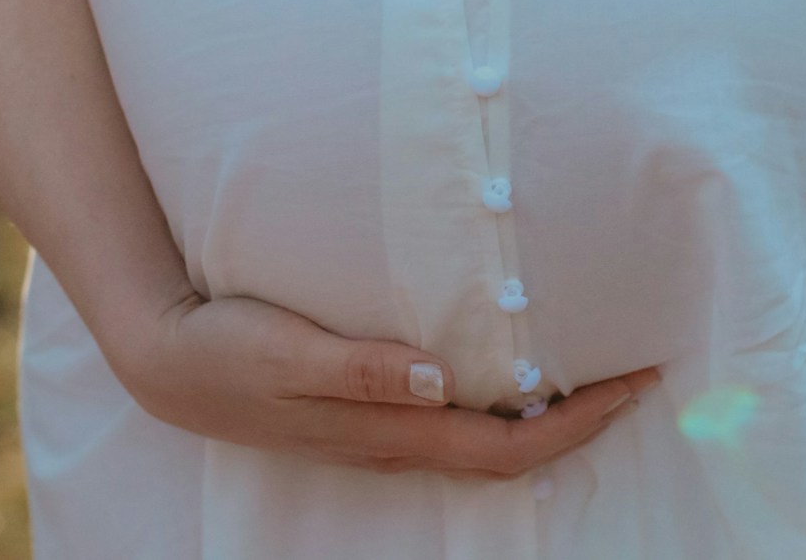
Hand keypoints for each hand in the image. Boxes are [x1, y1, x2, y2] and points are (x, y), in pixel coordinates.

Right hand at [122, 288, 661, 478]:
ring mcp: (381, 432)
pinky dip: (499, 405)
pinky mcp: (365, 411)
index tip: (634, 382)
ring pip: (484, 441)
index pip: (507, 447)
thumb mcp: (287, 354)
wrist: (168, 363)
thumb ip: (360, 368)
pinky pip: (453, 422)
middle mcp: (396, 441)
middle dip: (582, 421)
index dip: (577, 424)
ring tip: (590, 368)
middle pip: (510, 454)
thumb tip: (439, 377)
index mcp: (390, 431)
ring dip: (545, 417)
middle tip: (637, 372)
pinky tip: (507, 371)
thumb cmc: (228, 352)